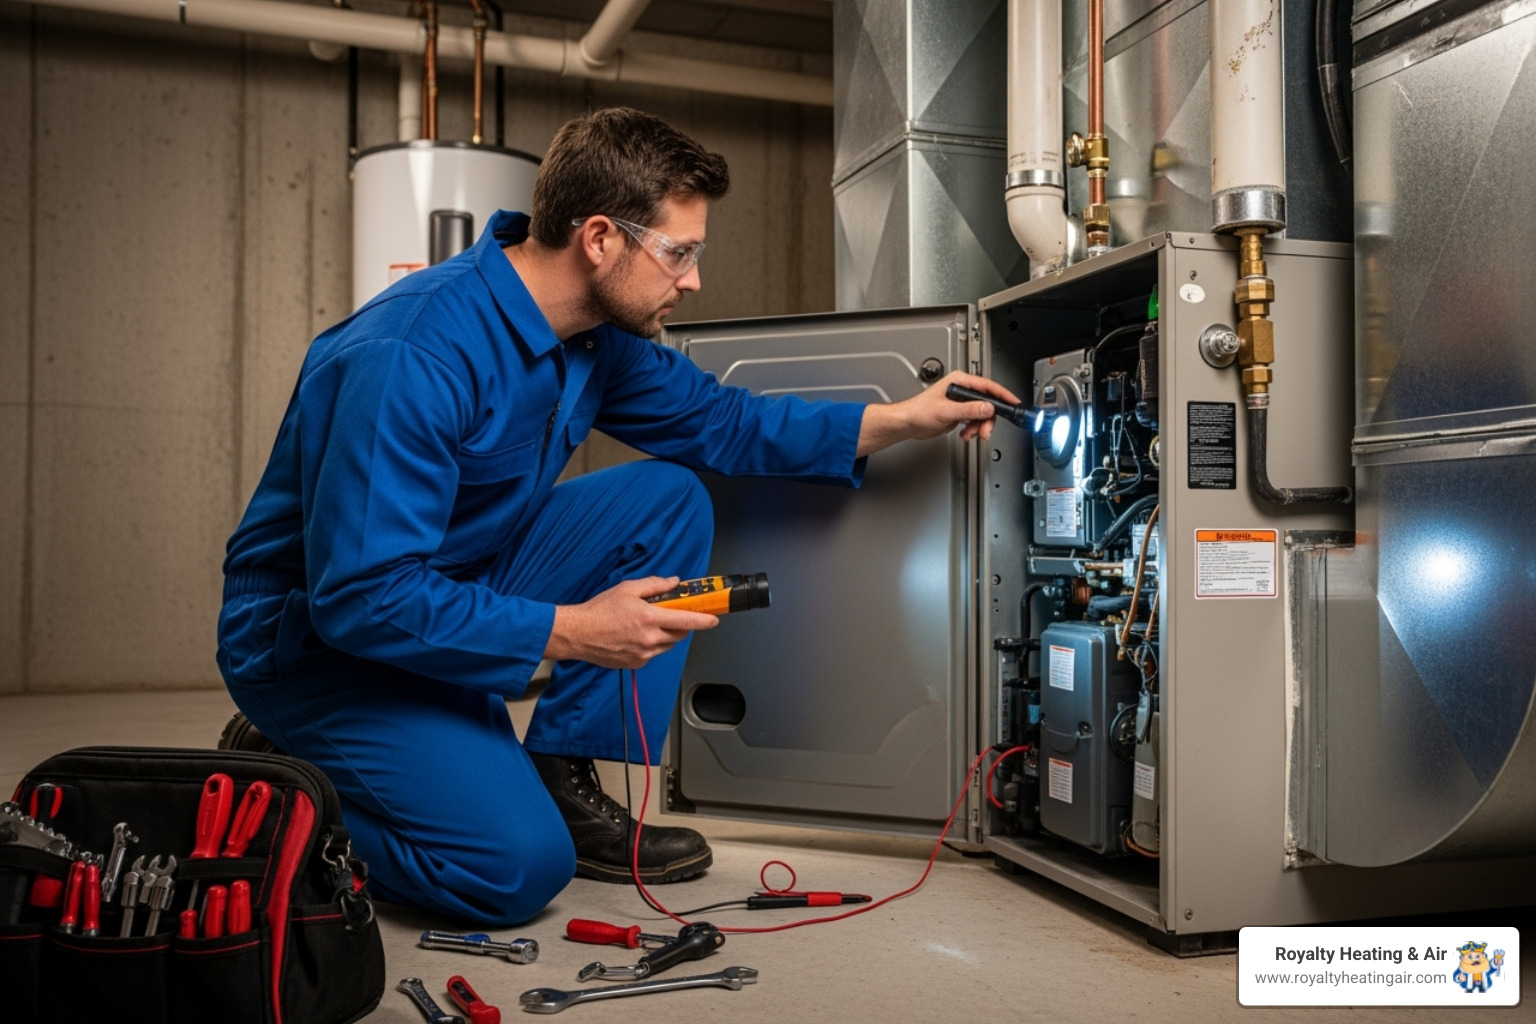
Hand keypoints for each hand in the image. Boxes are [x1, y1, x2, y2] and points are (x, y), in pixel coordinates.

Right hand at [545, 576, 718, 668]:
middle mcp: (650, 639)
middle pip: (680, 634)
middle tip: (671, 615)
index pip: (687, 620)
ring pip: (667, 645)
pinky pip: (653, 654)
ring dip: (666, 635)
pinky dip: (652, 645)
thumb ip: (654, 585)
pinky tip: (635, 636)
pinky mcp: (636, 664)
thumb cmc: (600, 610)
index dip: (704, 620)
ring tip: (647, 624)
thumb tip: (674, 583)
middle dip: (681, 625)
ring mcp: (644, 654)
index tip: (714, 619)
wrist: (578, 634)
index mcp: (650, 618)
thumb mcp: (628, 589)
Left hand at [856, 371, 1024, 455]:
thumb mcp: (946, 411)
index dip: (1002, 395)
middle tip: (985, 431)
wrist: (907, 424)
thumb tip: (987, 408)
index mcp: (959, 381)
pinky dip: (973, 429)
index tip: (1013, 402)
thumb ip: (969, 410)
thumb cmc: (918, 411)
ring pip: (982, 414)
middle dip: (987, 419)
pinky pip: (974, 420)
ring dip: (979, 427)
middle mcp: (961, 389)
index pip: (987, 386)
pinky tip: (965, 434)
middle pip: (987, 403)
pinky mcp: (959, 412)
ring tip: (971, 434)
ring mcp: (961, 401)